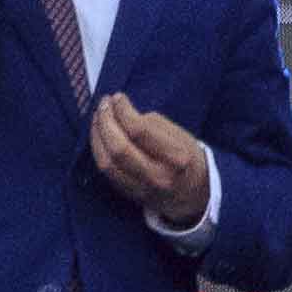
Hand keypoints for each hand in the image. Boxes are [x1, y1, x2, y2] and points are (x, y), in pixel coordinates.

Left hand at [90, 93, 211, 228]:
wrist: (194, 194)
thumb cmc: (186, 156)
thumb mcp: (179, 135)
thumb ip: (151, 123)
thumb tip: (120, 111)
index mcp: (175, 157)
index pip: (140, 131)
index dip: (123, 111)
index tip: (118, 97)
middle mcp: (157, 176)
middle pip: (119, 149)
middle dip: (106, 122)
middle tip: (103, 104)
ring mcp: (142, 189)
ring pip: (107, 162)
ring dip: (97, 136)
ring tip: (98, 117)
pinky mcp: (129, 194)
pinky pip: (106, 172)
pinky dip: (98, 150)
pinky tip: (98, 135)